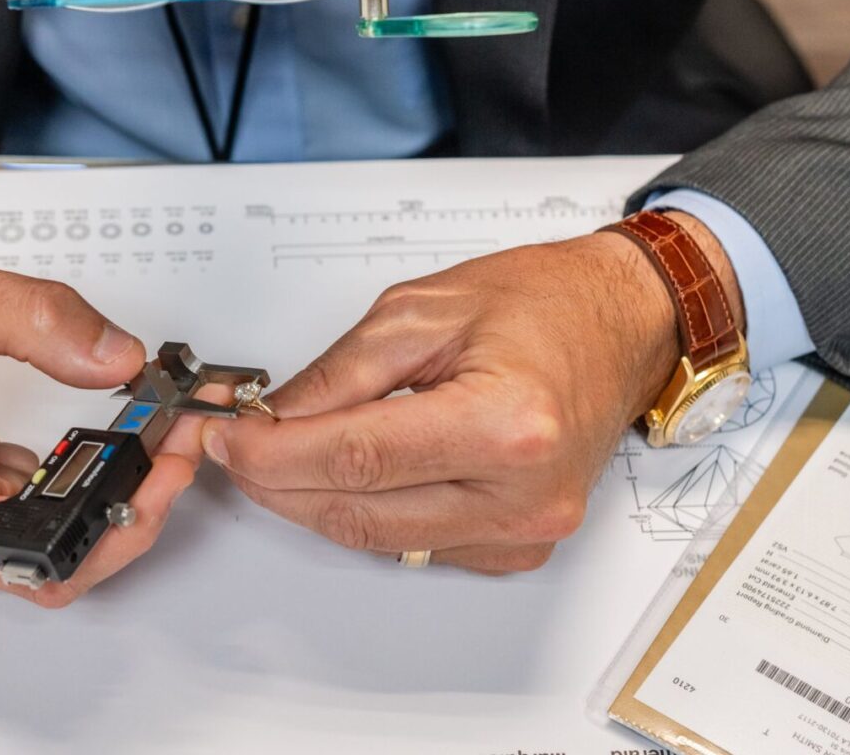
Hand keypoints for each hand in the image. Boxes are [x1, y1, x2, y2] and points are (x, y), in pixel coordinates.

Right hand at [0, 223, 206, 605]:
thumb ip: (45, 323)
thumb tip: (118, 357)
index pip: (49, 563)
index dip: (124, 521)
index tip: (165, 467)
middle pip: (55, 560)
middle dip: (127, 500)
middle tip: (168, 437)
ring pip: (39, 541)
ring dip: (96, 490)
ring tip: (136, 430)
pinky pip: (14, 517)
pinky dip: (57, 481)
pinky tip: (82, 439)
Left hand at [200, 213, 741, 573]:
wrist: (623, 324)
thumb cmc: (543, 304)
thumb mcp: (423, 310)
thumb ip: (339, 373)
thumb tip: (273, 418)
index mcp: (506, 424)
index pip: (356, 457)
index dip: (274, 453)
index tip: (226, 438)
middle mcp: (522, 493)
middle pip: (359, 510)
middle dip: (278, 481)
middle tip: (235, 447)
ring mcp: (524, 529)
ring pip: (378, 536)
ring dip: (313, 500)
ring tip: (277, 453)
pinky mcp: (518, 546)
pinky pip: (415, 542)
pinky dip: (367, 510)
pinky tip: (345, 471)